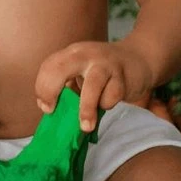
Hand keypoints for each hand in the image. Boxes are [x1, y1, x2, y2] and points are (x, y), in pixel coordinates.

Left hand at [34, 41, 152, 131]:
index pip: (49, 66)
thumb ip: (67, 86)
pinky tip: (107, 102)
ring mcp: (104, 63)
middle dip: (51, 89)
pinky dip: (107, 104)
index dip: (42, 86)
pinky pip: (112, 95)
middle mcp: (85, 54)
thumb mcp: (82, 72)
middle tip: (50, 110)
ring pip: (92, 84)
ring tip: (85, 127)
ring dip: (86, 108)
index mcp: (71, 54)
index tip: (46, 107)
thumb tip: (50, 109)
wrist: (138, 58)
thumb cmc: (103, 72)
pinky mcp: (122, 75)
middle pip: (61, 68)